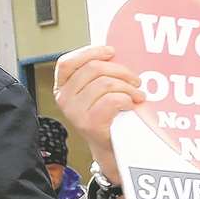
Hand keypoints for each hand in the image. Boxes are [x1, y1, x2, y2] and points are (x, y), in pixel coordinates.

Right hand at [51, 45, 144, 185]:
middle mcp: (64, 99)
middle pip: (94, 68)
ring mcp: (75, 112)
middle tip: (135, 80)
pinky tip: (131, 104)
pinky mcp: (89, 123)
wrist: (110, 146)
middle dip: (121, 71)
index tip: (111, 52)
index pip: (67, 62)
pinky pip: (113, 99)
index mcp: (62, 87)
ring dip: (128, 87)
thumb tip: (114, 53)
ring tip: (137, 94)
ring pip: (106, 83)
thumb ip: (98, 73)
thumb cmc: (107, 114)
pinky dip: (127, 99)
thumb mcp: (97, 91)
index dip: (90, 52)